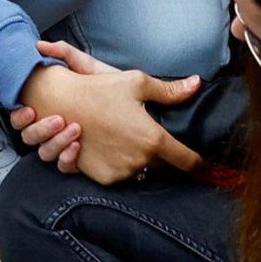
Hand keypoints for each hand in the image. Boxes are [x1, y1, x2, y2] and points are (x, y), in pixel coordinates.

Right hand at [9, 42, 201, 182]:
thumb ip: (170, 90)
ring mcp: (121, 172)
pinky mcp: (104, 178)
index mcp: (153, 139)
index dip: (195, 161)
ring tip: (121, 137)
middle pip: (161, 164)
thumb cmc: (101, 90)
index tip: (199, 162)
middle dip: (158, 153)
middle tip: (143, 133)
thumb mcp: (137, 83)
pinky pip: (121, 176)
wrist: (61, 104)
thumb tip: (196, 84)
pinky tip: (108, 147)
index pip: (186, 160)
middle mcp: (140, 160)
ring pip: (140, 170)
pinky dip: (118, 165)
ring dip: (137, 159)